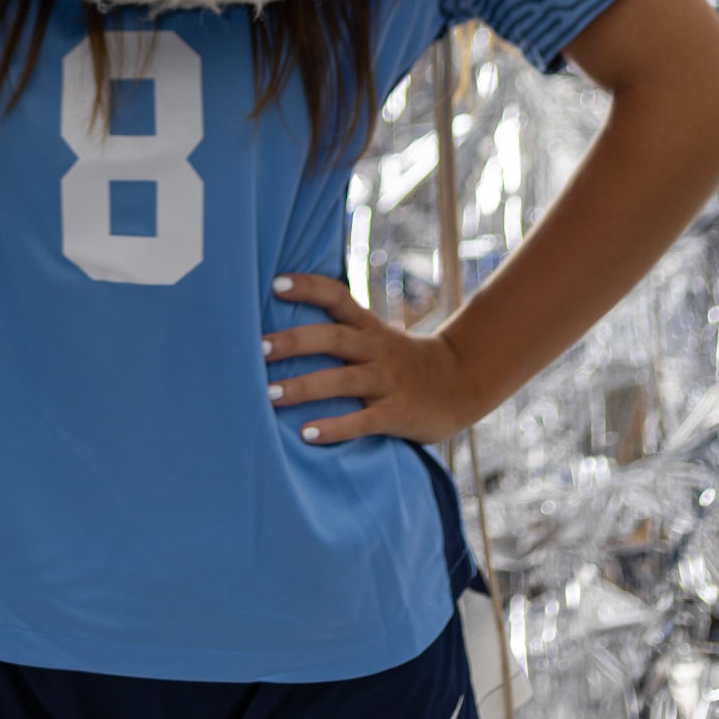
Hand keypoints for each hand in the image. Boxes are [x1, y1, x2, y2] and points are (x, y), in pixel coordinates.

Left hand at [262, 273, 477, 447]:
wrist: (460, 384)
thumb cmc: (402, 361)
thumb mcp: (377, 337)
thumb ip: (341, 331)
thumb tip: (283, 328)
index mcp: (369, 327)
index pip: (337, 296)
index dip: (309, 287)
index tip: (276, 283)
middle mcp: (376, 349)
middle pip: (333, 338)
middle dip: (295, 341)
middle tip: (257, 347)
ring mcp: (387, 381)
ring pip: (343, 380)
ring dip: (305, 387)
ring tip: (269, 395)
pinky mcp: (397, 413)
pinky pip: (363, 421)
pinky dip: (335, 427)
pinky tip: (307, 435)